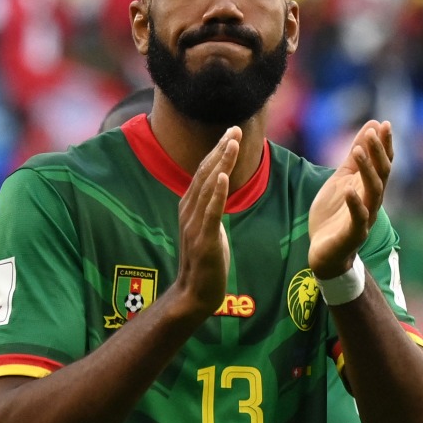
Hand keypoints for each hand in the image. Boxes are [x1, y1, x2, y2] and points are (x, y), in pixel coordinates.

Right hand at [174, 126, 239, 315]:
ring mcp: (194, 226)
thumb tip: (219, 187)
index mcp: (189, 207)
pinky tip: (223, 176)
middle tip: (234, 128)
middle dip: (220, 150)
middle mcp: (188, 212)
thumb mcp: (209, 227)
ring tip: (231, 143)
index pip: (204, 173)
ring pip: (208, 188)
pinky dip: (216, 193)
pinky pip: (211, 213)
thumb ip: (211, 206)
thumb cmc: (205, 262)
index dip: (216, 151)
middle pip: (205, 174)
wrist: (195, 293)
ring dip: (220, 163)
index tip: (230, 132)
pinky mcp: (203, 241)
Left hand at [307, 120, 392, 277]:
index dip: (384, 145)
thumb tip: (371, 126)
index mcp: (369, 188)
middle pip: (382, 174)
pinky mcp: (353, 234)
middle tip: (372, 133)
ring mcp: (365, 218)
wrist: (325, 252)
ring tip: (359, 151)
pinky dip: (354, 204)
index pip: (383, 163)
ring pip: (373, 192)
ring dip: (368, 171)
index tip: (384, 124)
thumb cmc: (335, 214)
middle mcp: (372, 201)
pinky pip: (358, 218)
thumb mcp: (342, 180)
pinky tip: (349, 190)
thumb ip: (355, 157)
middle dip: (378, 153)